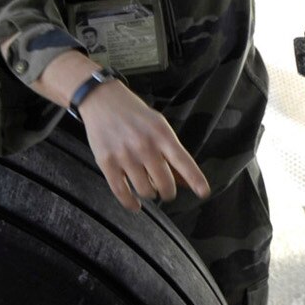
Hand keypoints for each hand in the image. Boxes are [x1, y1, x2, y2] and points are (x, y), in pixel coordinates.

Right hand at [77, 80, 210, 211]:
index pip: (183, 161)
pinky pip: (121, 192)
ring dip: (150, 194)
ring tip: (148, 188)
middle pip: (164, 183)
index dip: (195, 179)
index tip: (204, 193)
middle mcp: (144, 145)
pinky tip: (136, 205)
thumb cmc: (135, 115)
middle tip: (166, 191)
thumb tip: (186, 182)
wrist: (101, 100)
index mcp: (161, 134)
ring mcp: (124, 155)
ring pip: (145, 191)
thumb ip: (171, 152)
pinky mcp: (106, 162)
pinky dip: (130, 204)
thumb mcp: (158, 126)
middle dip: (168, 192)